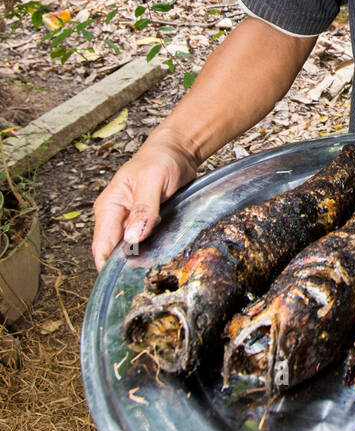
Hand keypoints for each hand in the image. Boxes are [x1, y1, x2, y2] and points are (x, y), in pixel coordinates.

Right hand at [91, 129, 198, 270]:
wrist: (177, 151)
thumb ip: (143, 208)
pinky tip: (163, 254)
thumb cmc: (161, 159)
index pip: (101, 247)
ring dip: (142, 259)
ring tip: (159, 265)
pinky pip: (145, 243)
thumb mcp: (152, 180)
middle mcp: (115, 218)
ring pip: (131, 251)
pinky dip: (152, 250)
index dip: (111, 266)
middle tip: (150, 274)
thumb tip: (132, 238)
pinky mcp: (145, 224)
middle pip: (115, 253)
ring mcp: (130, 222)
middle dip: (129, 265)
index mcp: (109, 207)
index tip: (129, 278)